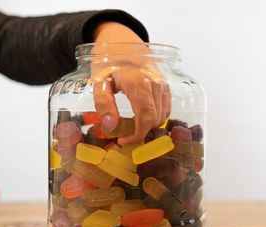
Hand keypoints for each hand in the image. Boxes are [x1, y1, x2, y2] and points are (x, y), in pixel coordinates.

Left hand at [91, 22, 170, 144]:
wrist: (123, 46)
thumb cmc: (109, 64)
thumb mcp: (98, 82)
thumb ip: (103, 104)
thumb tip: (112, 126)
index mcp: (138, 82)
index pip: (146, 117)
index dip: (138, 134)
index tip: (124, 140)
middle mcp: (155, 83)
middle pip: (156, 119)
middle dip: (141, 131)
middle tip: (124, 133)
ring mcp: (164, 85)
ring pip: (163, 117)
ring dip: (148, 125)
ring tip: (132, 124)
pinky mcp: (167, 86)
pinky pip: (166, 110)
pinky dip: (155, 118)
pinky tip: (141, 116)